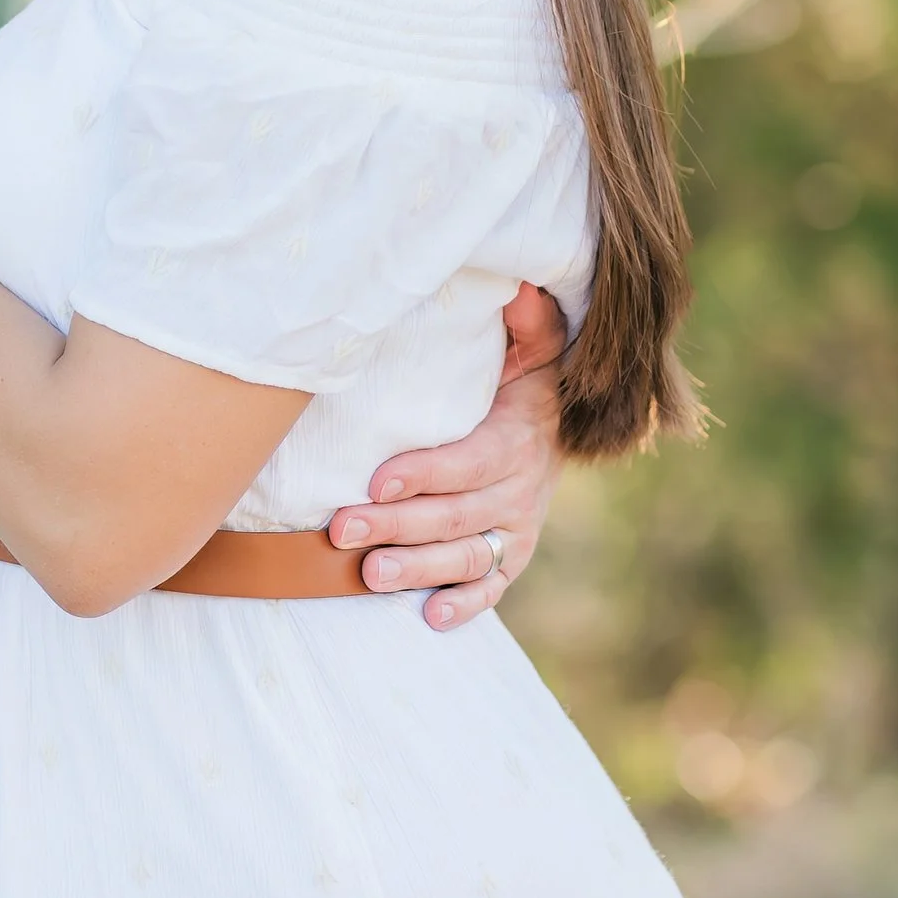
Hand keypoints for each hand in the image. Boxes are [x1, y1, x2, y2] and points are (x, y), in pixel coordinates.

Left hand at [328, 283, 567, 630]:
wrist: (557, 433)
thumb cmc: (521, 382)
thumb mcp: (531, 347)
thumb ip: (527, 321)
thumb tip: (517, 280)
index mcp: (518, 438)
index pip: (471, 462)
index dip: (427, 472)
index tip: (377, 478)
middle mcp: (521, 490)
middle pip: (456, 515)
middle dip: (398, 524)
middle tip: (341, 528)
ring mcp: (517, 529)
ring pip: (468, 557)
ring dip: (418, 569)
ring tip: (369, 576)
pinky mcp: (511, 558)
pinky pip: (492, 589)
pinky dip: (465, 606)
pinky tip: (430, 617)